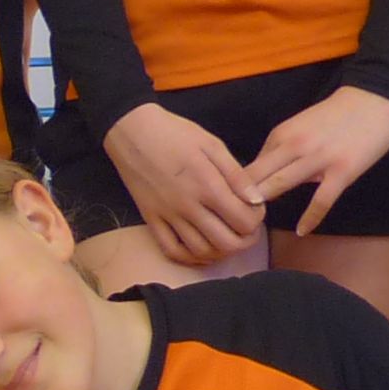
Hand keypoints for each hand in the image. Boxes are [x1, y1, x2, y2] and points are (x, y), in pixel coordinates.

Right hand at [105, 103, 260, 268]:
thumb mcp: (212, 145)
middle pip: (226, 244)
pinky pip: (171, 250)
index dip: (257, 220)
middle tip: (247, 229)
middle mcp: (188, 207)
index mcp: (208, 185)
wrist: (131, 131)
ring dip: (220, 251)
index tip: (255, 209)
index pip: (244, 221)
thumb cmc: (175, 133)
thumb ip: (236, 175)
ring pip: (201, 252)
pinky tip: (201, 248)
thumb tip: (256, 201)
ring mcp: (168, 216)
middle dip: (244, 241)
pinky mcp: (151, 219)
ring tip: (227, 237)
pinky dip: (190, 257)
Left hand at [242, 85, 388, 237]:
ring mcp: (318, 158)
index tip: (228, 206)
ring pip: (280, 184)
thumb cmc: (334, 116)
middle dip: (240, 199)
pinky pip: (321, 200)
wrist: (372, 100)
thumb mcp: (297, 126)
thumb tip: (260, 177)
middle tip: (231, 220)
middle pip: (257, 176)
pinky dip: (310, 218)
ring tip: (254, 225)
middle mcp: (294, 145)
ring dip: (264, 205)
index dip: (235, 188)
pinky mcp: (342, 171)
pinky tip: (302, 231)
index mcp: (280, 135)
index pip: (250, 166)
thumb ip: (279, 150)